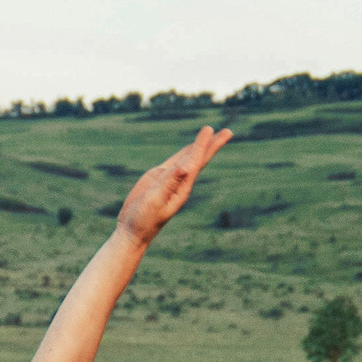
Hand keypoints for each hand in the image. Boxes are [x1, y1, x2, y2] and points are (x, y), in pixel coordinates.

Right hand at [116, 126, 234, 244]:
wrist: (132, 231)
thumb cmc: (144, 219)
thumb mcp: (156, 199)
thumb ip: (170, 182)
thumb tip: (187, 167)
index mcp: (182, 188)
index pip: (196, 162)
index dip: (203, 145)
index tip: (209, 130)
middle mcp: (179, 183)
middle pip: (199, 159)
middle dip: (212, 144)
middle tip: (228, 131)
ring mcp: (170, 180)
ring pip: (187, 159)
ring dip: (199, 146)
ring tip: (210, 135)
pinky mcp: (159, 179)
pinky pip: (175, 162)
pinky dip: (184, 153)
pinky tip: (190, 150)